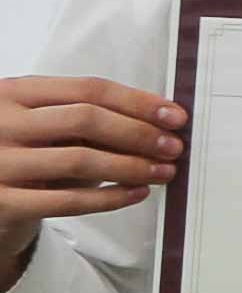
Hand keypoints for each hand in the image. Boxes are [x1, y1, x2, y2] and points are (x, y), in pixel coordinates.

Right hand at [0, 76, 180, 286]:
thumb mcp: (43, 124)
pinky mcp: (3, 203)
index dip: (137, 101)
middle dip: (139, 133)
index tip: (173, 116)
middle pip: (86, 120)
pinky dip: (110, 198)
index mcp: (13, 93)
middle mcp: (1, 123)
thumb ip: (86, 119)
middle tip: (172, 146)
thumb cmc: (23, 151)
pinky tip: (136, 193)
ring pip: (80, 161)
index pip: (87, 89)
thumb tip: (158, 123)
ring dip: (132, 166)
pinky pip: (68, 202)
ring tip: (163, 171)